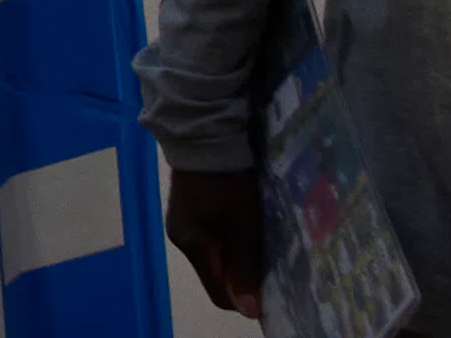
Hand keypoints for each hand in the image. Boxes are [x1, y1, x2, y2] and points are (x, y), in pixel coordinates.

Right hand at [164, 164, 266, 318]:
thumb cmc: (226, 184)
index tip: (269, 290)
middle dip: (241, 277)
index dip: (243, 298)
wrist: (204, 137)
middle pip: (215, 275)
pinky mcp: (187, 209)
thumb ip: (243, 267)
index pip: (218, 293)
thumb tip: (248, 313)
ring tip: (258, 244)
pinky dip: (226, 241)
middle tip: (269, 266)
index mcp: (192, 247)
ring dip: (235, 258)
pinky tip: (241, 226)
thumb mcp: (242, 225)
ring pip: (213, 256)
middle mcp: (181, 240)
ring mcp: (182, 223)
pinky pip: (209, 239)